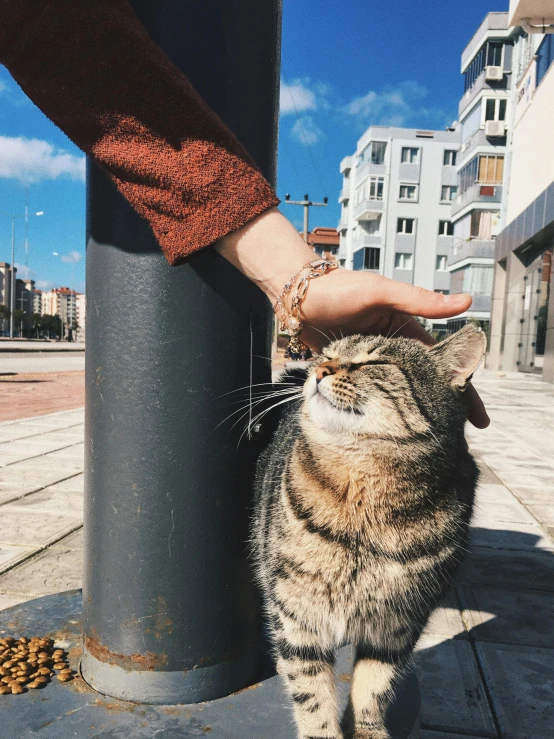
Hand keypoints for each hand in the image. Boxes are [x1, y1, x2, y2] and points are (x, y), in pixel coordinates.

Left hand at [216, 208, 488, 428]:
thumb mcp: (382, 294)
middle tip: (457, 438)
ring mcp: (369, 362)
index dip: (461, 389)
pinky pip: (368, 394)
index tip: (477, 416)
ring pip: (398, 393)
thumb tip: (466, 301)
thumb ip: (419, 302)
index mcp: (406, 331)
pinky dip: (380, 410)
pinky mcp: (347, 370)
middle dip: (441, 409)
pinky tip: (387, 430)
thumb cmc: (339, 289)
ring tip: (427, 441)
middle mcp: (391, 349)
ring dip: (413, 414)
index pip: (441, 365)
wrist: (296, 296)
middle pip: (423, 384)